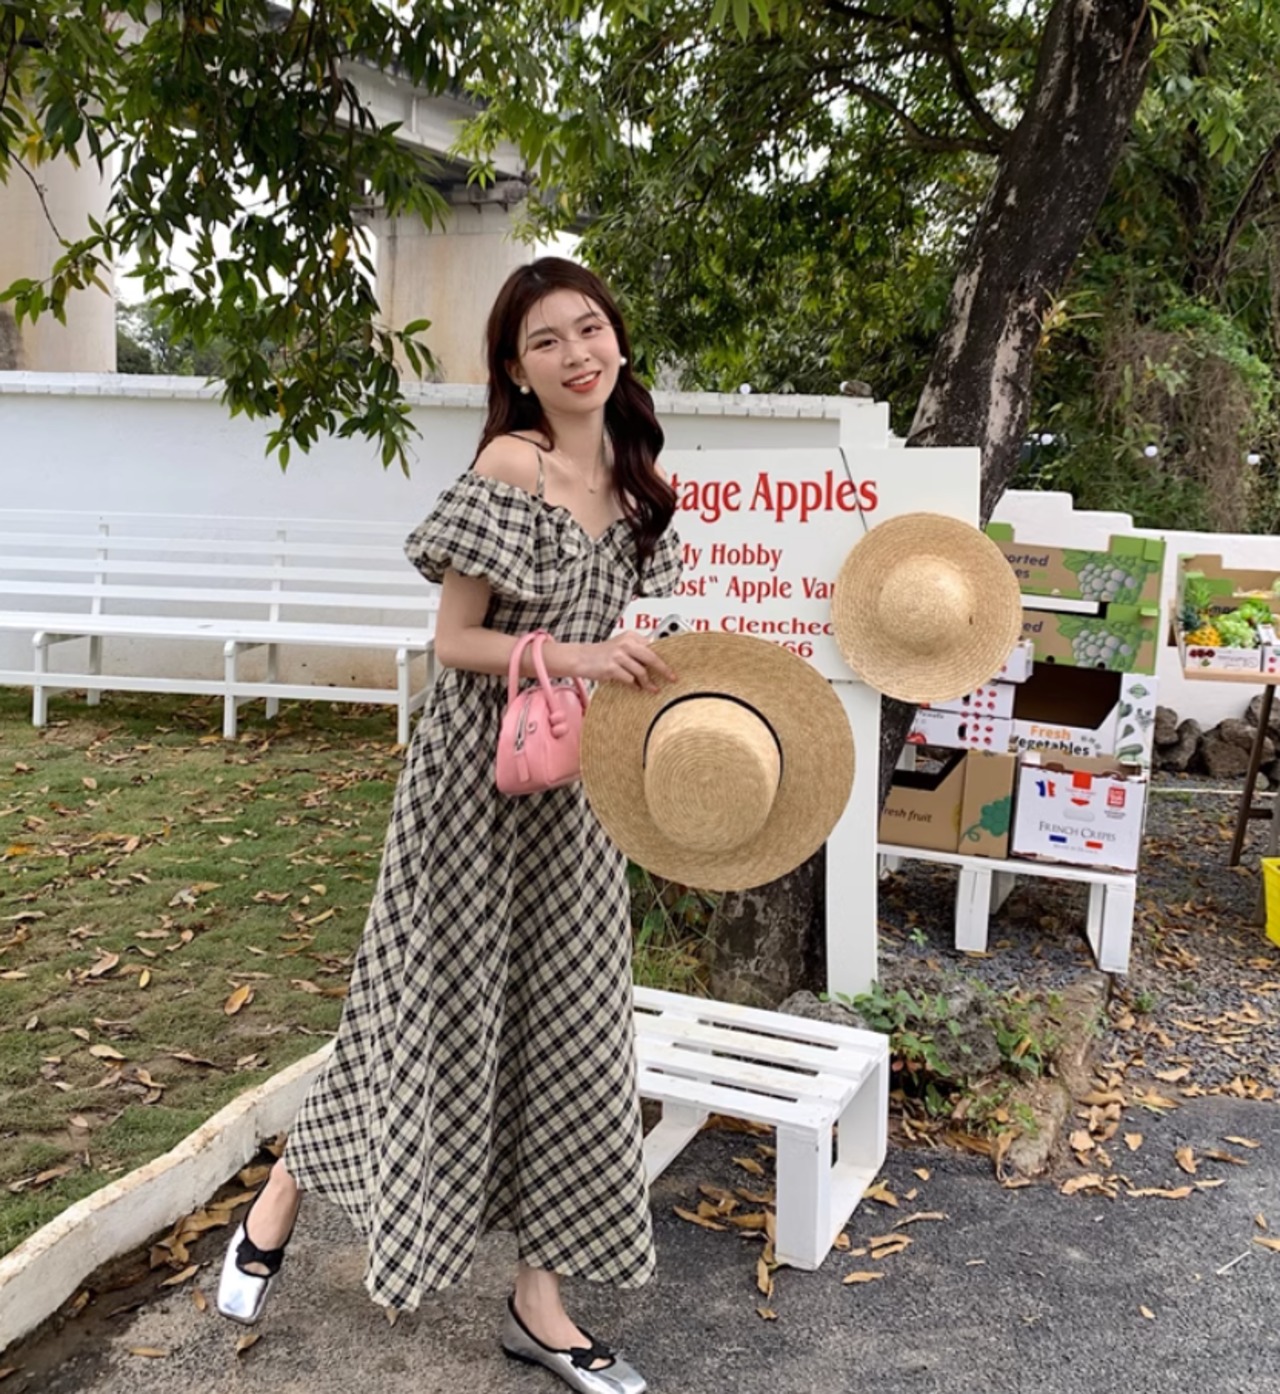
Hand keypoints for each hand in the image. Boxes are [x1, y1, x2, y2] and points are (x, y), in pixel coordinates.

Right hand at [561, 632, 676, 692]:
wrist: (581, 658)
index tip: (672, 667)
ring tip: (652, 689)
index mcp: (631, 636)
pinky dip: (634, 685)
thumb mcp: (622, 647)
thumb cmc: (602, 654)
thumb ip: (638, 651)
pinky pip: (629, 679)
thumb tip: (658, 663)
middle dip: (664, 669)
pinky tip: (635, 687)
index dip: (664, 658)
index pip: (653, 647)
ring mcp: (618, 655)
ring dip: (648, 683)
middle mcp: (625, 643)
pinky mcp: (611, 667)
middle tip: (672, 678)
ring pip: (641, 671)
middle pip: (651, 657)